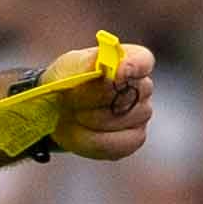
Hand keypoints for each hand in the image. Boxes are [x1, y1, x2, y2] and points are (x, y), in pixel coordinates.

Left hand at [48, 38, 155, 159]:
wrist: (59, 109)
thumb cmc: (69, 81)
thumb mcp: (70, 67)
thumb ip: (89, 64)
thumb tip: (111, 69)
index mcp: (129, 60)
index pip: (142, 61)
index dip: (132, 67)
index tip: (116, 73)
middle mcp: (142, 87)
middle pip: (125, 95)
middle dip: (92, 99)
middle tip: (70, 99)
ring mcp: (142, 114)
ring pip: (117, 120)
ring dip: (87, 119)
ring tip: (74, 114)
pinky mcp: (135, 137)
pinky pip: (117, 142)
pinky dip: (92, 140)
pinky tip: (81, 131)